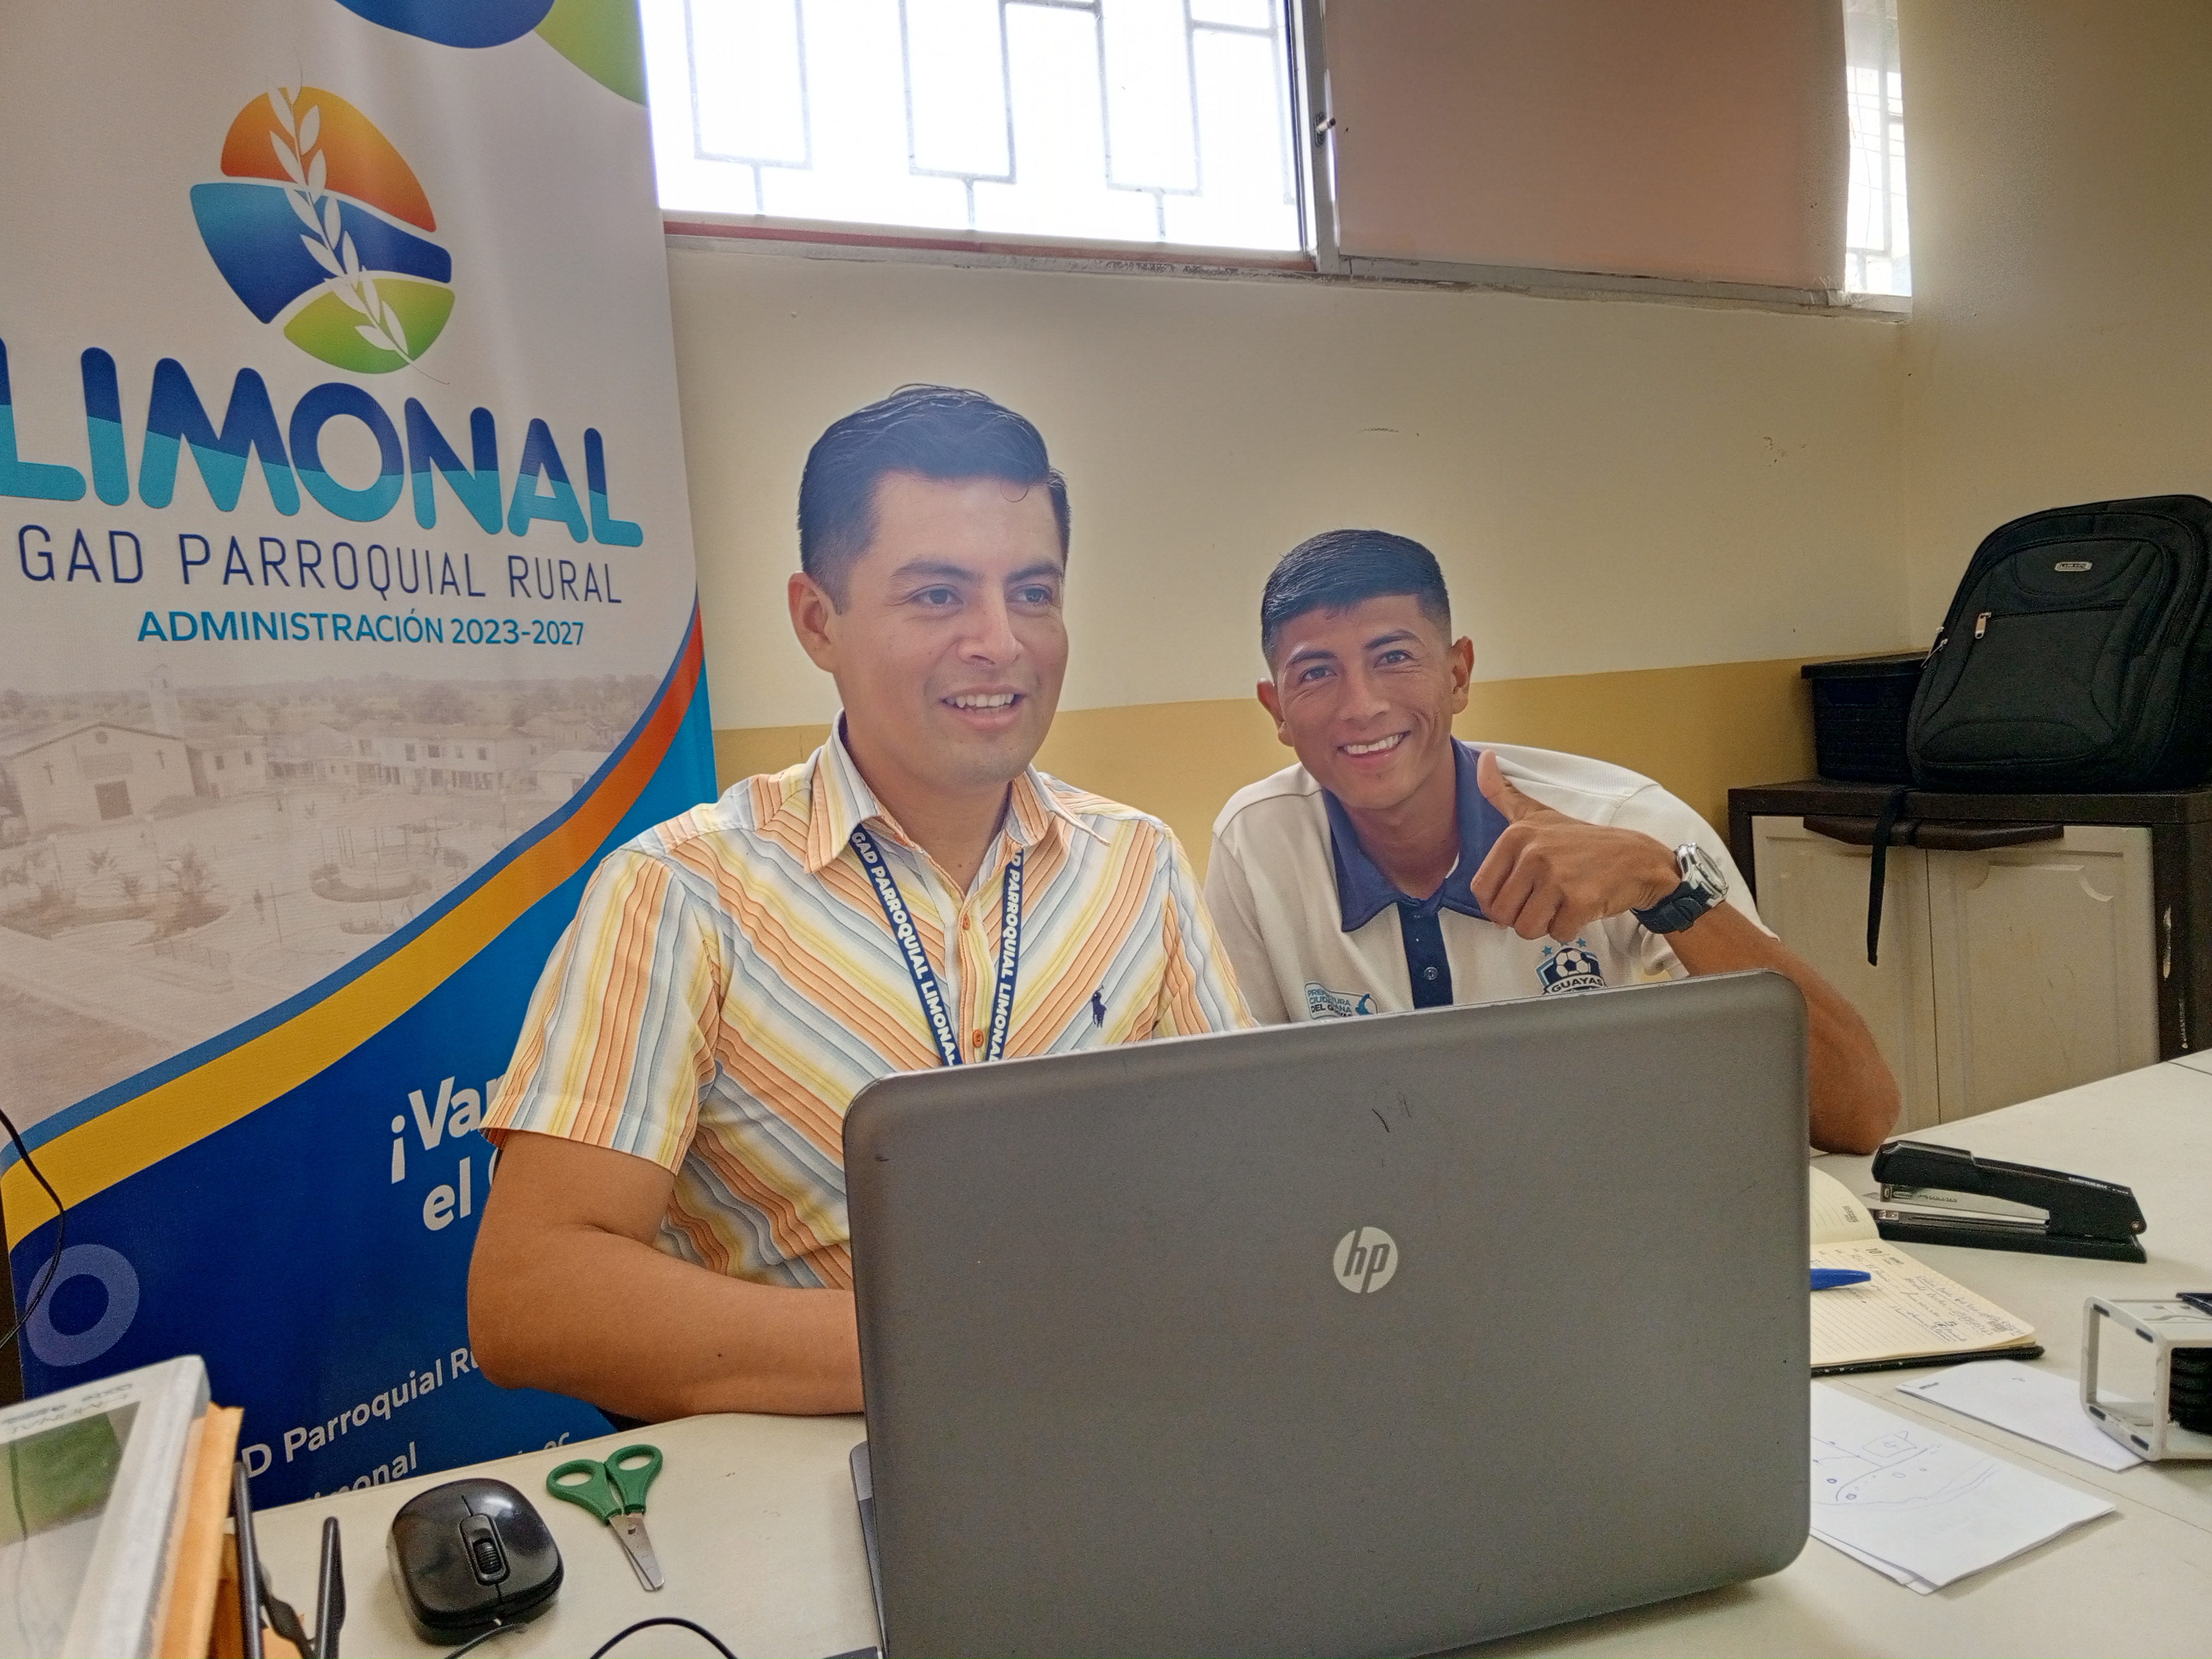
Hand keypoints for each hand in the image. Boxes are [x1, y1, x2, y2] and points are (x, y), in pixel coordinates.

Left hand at [1468, 750, 1682, 941]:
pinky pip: (1558, 933)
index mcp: (1516, 836)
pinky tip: (1581, 908)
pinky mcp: (1580, 901)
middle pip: (1502, 914)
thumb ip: (1502, 793)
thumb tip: (1482, 757)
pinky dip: (1569, 929)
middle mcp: (1534, 854)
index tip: (1518, 895)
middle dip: (1522, 917)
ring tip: (1561, 904)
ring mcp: (1557, 877)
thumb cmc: (1582, 841)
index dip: (1497, 902)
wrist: (1636, 858)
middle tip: (1545, 901)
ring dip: (1544, 925)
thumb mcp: (1538, 813)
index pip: (1481, 890)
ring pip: (1526, 928)